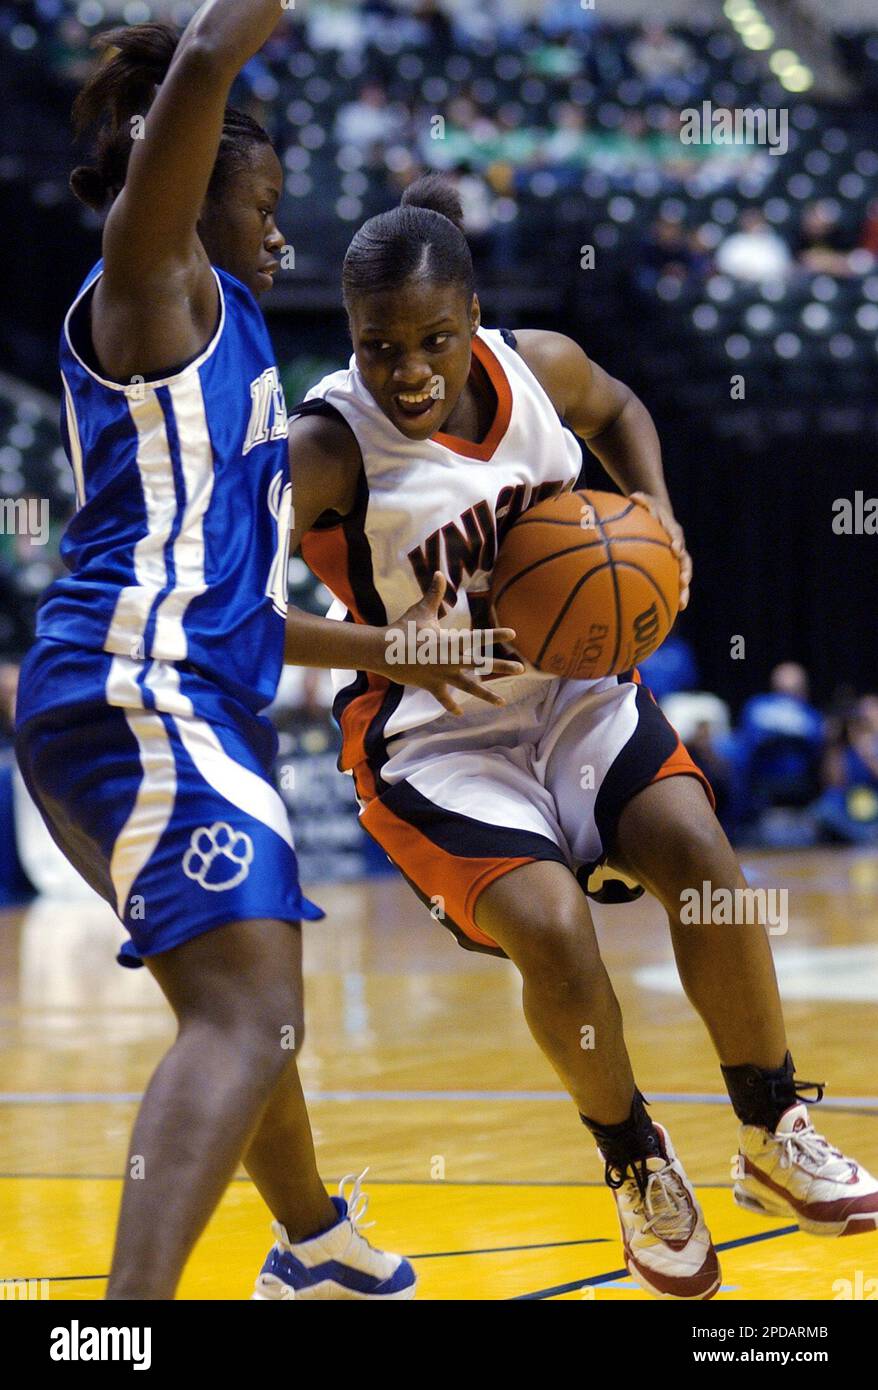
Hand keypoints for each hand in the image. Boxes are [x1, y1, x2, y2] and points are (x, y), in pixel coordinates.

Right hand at [375, 573, 524, 716]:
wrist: (383, 652)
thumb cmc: (403, 629)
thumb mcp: (421, 610)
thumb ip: (433, 594)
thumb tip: (438, 573)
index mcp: (450, 642)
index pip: (478, 638)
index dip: (495, 636)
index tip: (513, 634)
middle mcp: (450, 661)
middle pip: (481, 665)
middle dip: (502, 667)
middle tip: (521, 669)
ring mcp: (442, 676)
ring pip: (469, 688)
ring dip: (486, 695)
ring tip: (502, 702)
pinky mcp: (432, 686)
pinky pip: (444, 698)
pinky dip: (451, 705)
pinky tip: (459, 713)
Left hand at [630, 491, 691, 610]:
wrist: (657, 514)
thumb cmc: (646, 510)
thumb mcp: (644, 502)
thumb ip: (641, 501)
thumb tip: (633, 496)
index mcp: (672, 530)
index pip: (676, 535)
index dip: (676, 542)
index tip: (675, 549)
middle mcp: (677, 546)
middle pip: (685, 560)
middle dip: (685, 572)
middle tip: (684, 582)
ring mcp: (675, 559)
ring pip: (682, 576)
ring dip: (683, 590)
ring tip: (681, 604)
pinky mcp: (670, 568)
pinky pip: (671, 583)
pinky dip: (671, 595)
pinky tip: (668, 611)